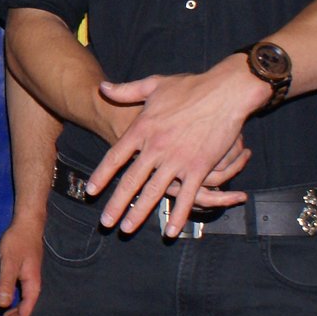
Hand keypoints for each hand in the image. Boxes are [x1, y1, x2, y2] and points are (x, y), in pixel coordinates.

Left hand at [0, 219, 42, 315]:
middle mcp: (35, 290)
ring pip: (24, 312)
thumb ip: (6, 282)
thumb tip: (2, 304)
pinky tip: (3, 315)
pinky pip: (22, 303)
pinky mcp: (27, 282)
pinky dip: (12, 312)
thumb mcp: (9, 261)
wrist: (27, 226)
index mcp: (34, 288)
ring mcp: (32, 286)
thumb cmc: (18, 242)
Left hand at [88, 59, 265, 232]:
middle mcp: (156, 147)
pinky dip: (179, 215)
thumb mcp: (154, 84)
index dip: (102, 175)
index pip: (115, 157)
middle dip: (117, 204)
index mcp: (143, 128)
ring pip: (154, 192)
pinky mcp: (200, 167)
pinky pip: (187, 196)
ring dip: (140, 213)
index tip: (91, 190)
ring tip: (127, 229)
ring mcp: (178, 159)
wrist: (225, 92)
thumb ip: (126, 90)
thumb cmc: (191, 86)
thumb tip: (103, 87)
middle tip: (106, 222)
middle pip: (131, 181)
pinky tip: (171, 230)